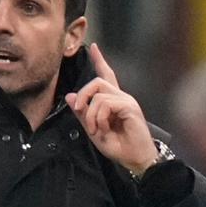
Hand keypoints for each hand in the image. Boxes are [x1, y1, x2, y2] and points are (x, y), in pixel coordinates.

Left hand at [65, 43, 158, 173]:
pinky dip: (99, 118)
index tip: (93, 47)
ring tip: (95, 129)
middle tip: (80, 111)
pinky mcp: (130, 107)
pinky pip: (106, 104)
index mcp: (113, 101)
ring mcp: (126, 101)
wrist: (135, 159)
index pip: (106, 75)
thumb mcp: (93, 130)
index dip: (99, 60)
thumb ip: (83, 114)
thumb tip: (70, 96)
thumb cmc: (118, 146)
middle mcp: (121, 97)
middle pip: (96, 81)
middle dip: (83, 95)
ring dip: (91, 114)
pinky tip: (103, 129)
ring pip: (99, 95)